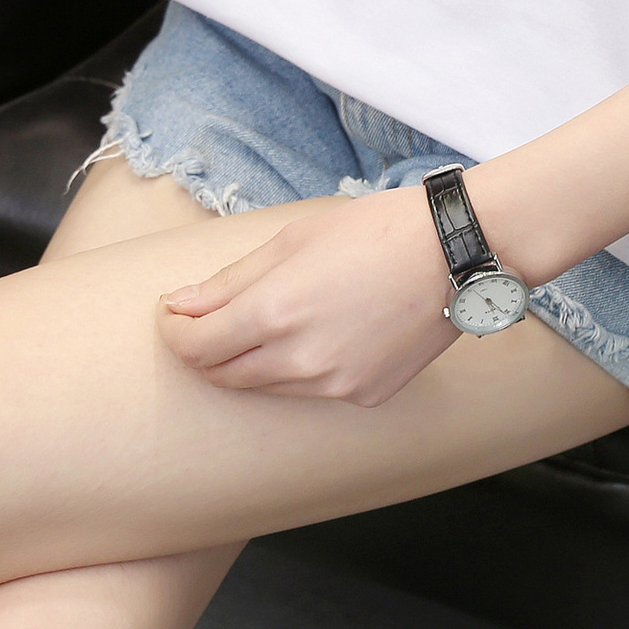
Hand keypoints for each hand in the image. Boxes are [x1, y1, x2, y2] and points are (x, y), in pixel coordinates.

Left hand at [159, 187, 460, 407]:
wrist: (452, 254)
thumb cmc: (374, 231)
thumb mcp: (293, 240)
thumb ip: (231, 280)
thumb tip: (180, 305)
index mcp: (274, 313)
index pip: (195, 347)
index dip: (175, 332)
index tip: (175, 314)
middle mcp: (298, 360)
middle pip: (223, 375)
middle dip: (206, 349)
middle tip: (210, 320)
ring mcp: (333, 386)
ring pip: (265, 387)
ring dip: (251, 359)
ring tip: (274, 318)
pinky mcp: (362, 396)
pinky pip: (311, 390)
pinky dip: (300, 367)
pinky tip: (324, 330)